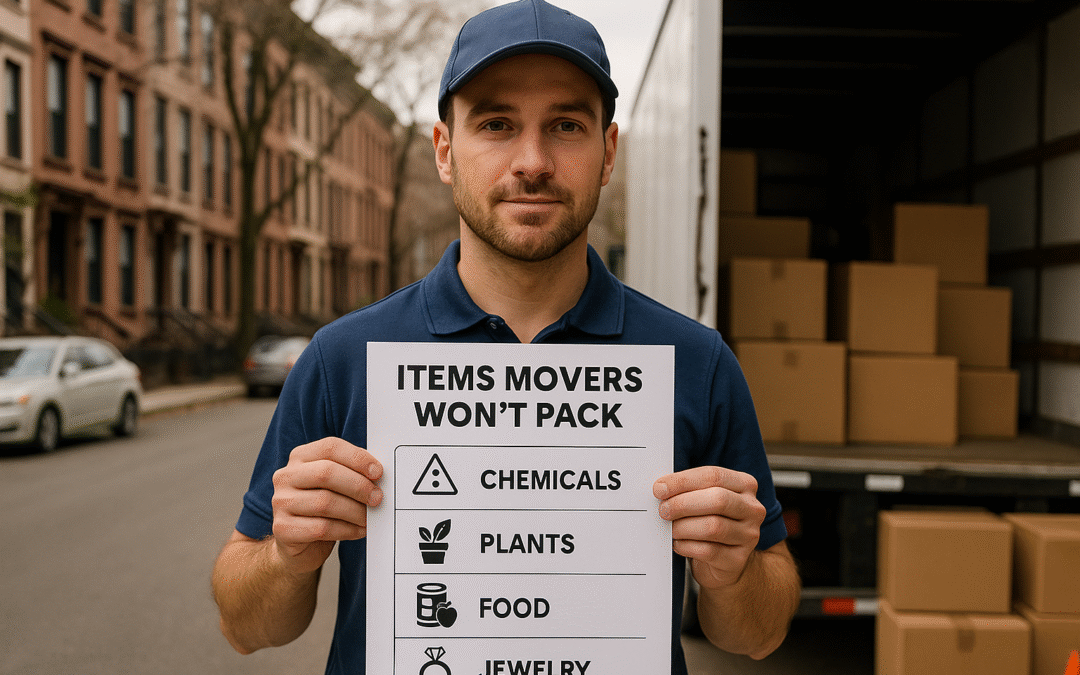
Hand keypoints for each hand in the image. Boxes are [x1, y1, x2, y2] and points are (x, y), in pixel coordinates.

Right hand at [270, 437, 383, 574]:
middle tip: (377, 497)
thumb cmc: (322, 508)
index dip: (357, 458)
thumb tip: (378, 473)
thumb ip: (351, 472)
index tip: (378, 472)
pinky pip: (321, 528)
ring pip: (325, 503)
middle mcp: (286, 476)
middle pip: (326, 473)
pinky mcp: (282, 528)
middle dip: (358, 486)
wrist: (298, 543)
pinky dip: (347, 530)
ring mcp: (281, 502)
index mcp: (300, 457)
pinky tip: (358, 530)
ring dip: (355, 511)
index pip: (330, 447)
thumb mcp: (334, 484)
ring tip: (369, 518)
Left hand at [653, 466, 765, 589]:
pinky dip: (687, 546)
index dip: (683, 481)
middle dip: (683, 504)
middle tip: (663, 510)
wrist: (723, 562)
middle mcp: (752, 509)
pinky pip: (708, 551)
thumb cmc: (709, 521)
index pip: (713, 476)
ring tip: (671, 528)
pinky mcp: (738, 560)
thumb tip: (661, 487)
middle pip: (717, 499)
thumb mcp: (704, 499)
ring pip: (713, 526)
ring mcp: (749, 535)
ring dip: (683, 527)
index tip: (659, 488)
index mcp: (745, 485)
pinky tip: (679, 544)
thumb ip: (689, 489)